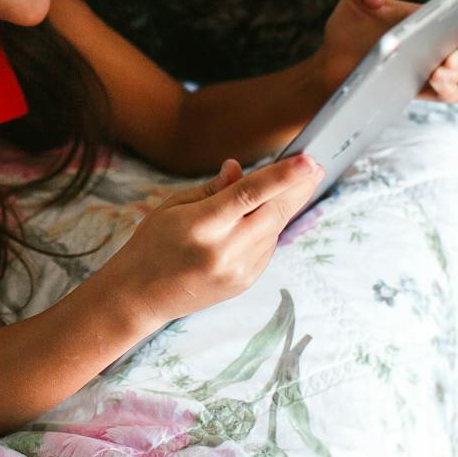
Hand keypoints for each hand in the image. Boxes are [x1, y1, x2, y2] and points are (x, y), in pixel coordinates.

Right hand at [103, 155, 325, 328]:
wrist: (141, 295)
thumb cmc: (152, 244)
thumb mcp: (173, 207)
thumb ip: (212, 188)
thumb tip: (239, 168)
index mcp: (202, 226)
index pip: (250, 194)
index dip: (282, 176)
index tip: (308, 161)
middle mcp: (224, 251)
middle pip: (274, 213)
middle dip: (298, 188)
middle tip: (315, 167)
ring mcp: (238, 271)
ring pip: (274, 229)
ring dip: (285, 205)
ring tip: (295, 184)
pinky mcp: (245, 282)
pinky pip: (267, 247)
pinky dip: (271, 227)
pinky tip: (265, 215)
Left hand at [314, 0, 457, 104]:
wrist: (332, 59)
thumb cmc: (349, 26)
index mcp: (434, 19)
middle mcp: (440, 43)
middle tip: (450, 58)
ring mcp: (435, 67)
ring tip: (438, 72)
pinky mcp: (424, 89)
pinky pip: (450, 93)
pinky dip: (449, 89)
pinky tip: (435, 82)